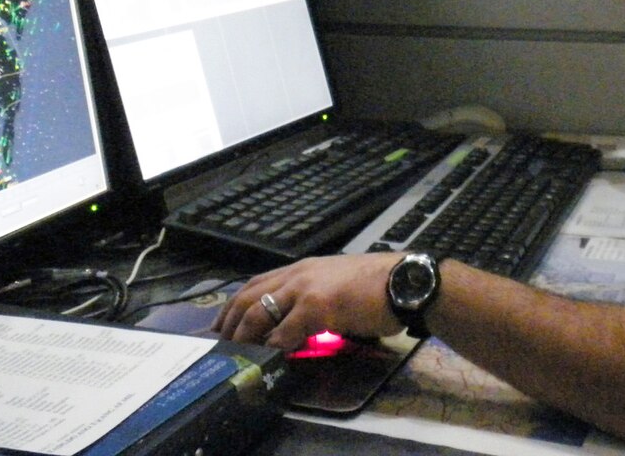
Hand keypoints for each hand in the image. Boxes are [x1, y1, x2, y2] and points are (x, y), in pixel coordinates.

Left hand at [212, 253, 405, 349]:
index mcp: (301, 269)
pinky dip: (274, 345)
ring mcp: (305, 288)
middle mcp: (298, 273)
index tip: (222, 325)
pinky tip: (270, 356)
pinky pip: (286, 330)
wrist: (403, 281)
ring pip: (258, 310)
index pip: (256, 283)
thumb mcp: (335, 286)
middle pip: (248, 296)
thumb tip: (295, 324)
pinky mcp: (318, 305)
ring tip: (238, 353)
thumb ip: (312, 300)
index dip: (234, 305)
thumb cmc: (376, 285)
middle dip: (229, 321)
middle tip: (220, 343)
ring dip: (244, 334)